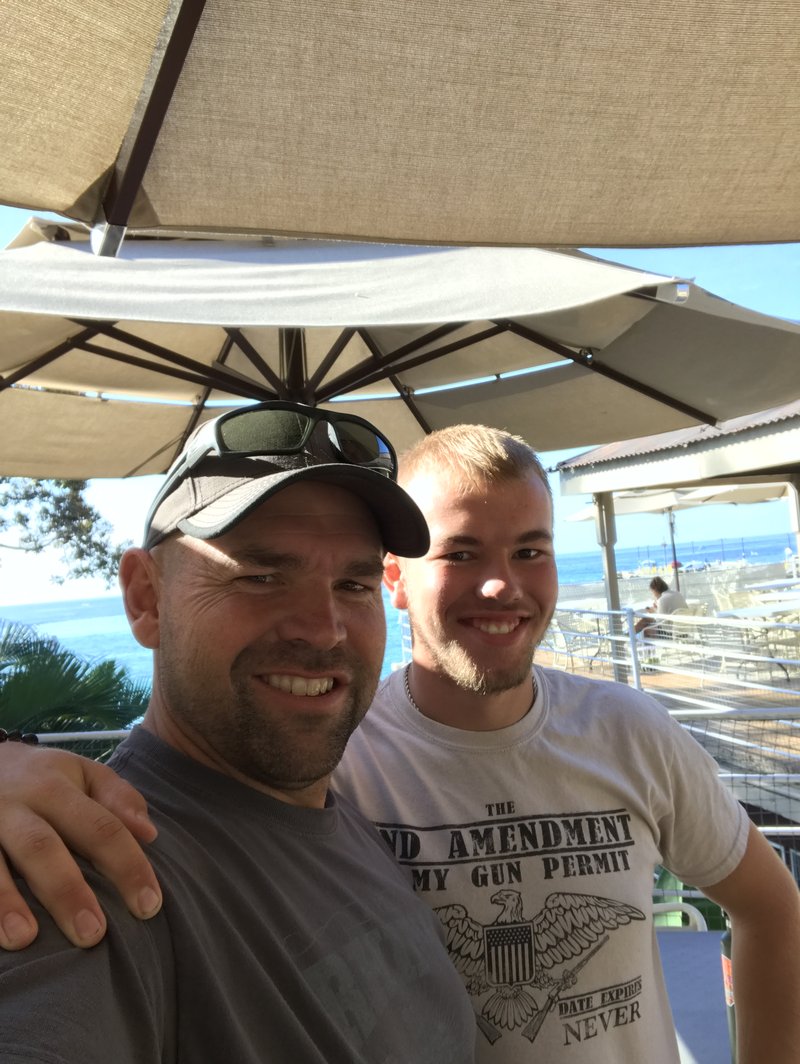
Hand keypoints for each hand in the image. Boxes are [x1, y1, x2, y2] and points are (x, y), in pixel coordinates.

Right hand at [0, 743, 161, 949]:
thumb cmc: (41, 778)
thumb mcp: (81, 773)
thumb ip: (117, 798)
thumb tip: (149, 834)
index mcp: (56, 787)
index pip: (100, 827)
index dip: (126, 865)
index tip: (149, 906)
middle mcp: (15, 804)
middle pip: (42, 847)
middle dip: (67, 891)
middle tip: (92, 934)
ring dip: (6, 902)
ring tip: (24, 939)